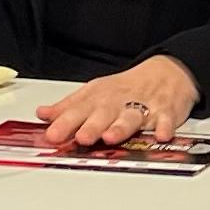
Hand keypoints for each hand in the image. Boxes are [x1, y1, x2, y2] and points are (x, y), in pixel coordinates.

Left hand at [37, 56, 198, 149]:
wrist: (167, 72)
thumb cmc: (126, 87)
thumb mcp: (94, 92)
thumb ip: (68, 107)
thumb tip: (42, 115)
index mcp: (99, 98)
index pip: (78, 110)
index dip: (64, 123)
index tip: (52, 134)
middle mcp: (119, 102)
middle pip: (104, 114)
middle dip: (92, 126)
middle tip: (81, 137)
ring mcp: (143, 107)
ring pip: (131, 117)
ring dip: (121, 127)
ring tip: (111, 136)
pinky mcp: (166, 112)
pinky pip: (166, 120)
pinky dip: (165, 126)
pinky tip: (161, 134)